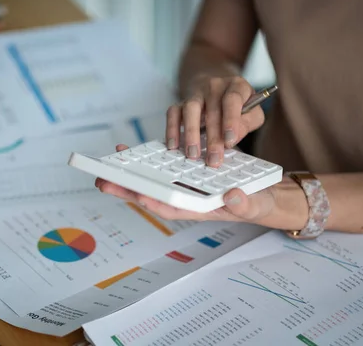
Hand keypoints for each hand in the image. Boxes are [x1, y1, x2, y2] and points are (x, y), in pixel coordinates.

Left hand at [96, 145, 307, 228]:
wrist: (260, 195)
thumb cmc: (256, 203)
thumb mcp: (255, 204)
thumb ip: (244, 203)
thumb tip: (231, 196)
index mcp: (198, 209)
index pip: (171, 208)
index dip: (153, 202)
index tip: (137, 196)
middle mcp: (185, 198)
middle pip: (152, 195)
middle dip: (127, 188)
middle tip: (102, 180)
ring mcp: (183, 186)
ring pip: (152, 180)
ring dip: (132, 172)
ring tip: (114, 159)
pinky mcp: (185, 174)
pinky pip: (161, 168)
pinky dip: (148, 159)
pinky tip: (135, 152)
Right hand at [168, 74, 264, 166]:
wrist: (218, 87)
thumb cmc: (238, 105)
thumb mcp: (252, 111)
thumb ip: (247, 123)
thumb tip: (231, 139)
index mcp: (237, 86)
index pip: (232, 99)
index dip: (231, 121)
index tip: (229, 141)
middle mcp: (215, 86)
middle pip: (212, 111)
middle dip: (212, 138)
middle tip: (213, 159)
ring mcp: (197, 93)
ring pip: (190, 109)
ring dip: (191, 133)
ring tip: (193, 154)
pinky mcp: (182, 101)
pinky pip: (173, 113)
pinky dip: (172, 129)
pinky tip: (174, 145)